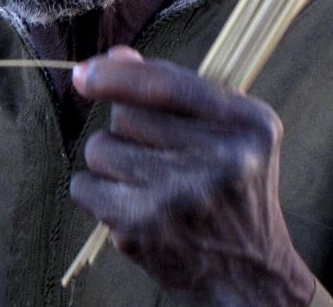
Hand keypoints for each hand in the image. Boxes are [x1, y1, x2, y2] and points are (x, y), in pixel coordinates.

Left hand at [69, 46, 313, 305]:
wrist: (250, 276)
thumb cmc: (230, 185)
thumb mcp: (225, 128)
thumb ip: (173, 86)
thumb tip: (113, 55)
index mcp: (247, 124)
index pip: (165, 85)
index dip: (115, 75)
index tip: (82, 74)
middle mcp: (220, 161)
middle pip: (125, 115)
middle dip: (125, 127)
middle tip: (155, 154)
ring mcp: (181, 199)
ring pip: (100, 148)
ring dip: (111, 160)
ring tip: (147, 183)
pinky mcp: (146, 230)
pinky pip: (84, 187)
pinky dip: (96, 192)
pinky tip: (131, 206)